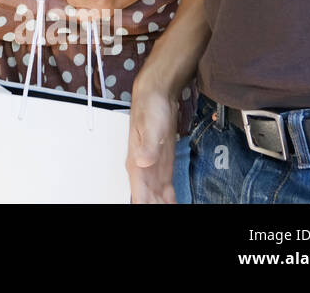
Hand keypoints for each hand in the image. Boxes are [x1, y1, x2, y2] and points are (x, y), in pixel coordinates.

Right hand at [127, 80, 179, 202]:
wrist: (156, 95)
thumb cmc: (150, 107)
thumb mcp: (151, 127)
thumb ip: (147, 146)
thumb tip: (142, 162)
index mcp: (136, 164)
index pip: (139, 197)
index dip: (145, 206)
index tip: (151, 209)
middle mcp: (142, 170)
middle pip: (148, 200)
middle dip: (155, 206)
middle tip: (165, 212)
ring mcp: (153, 169)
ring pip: (157, 198)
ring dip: (161, 204)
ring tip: (171, 210)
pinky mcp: (164, 165)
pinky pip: (166, 190)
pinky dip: (170, 200)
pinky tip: (173, 204)